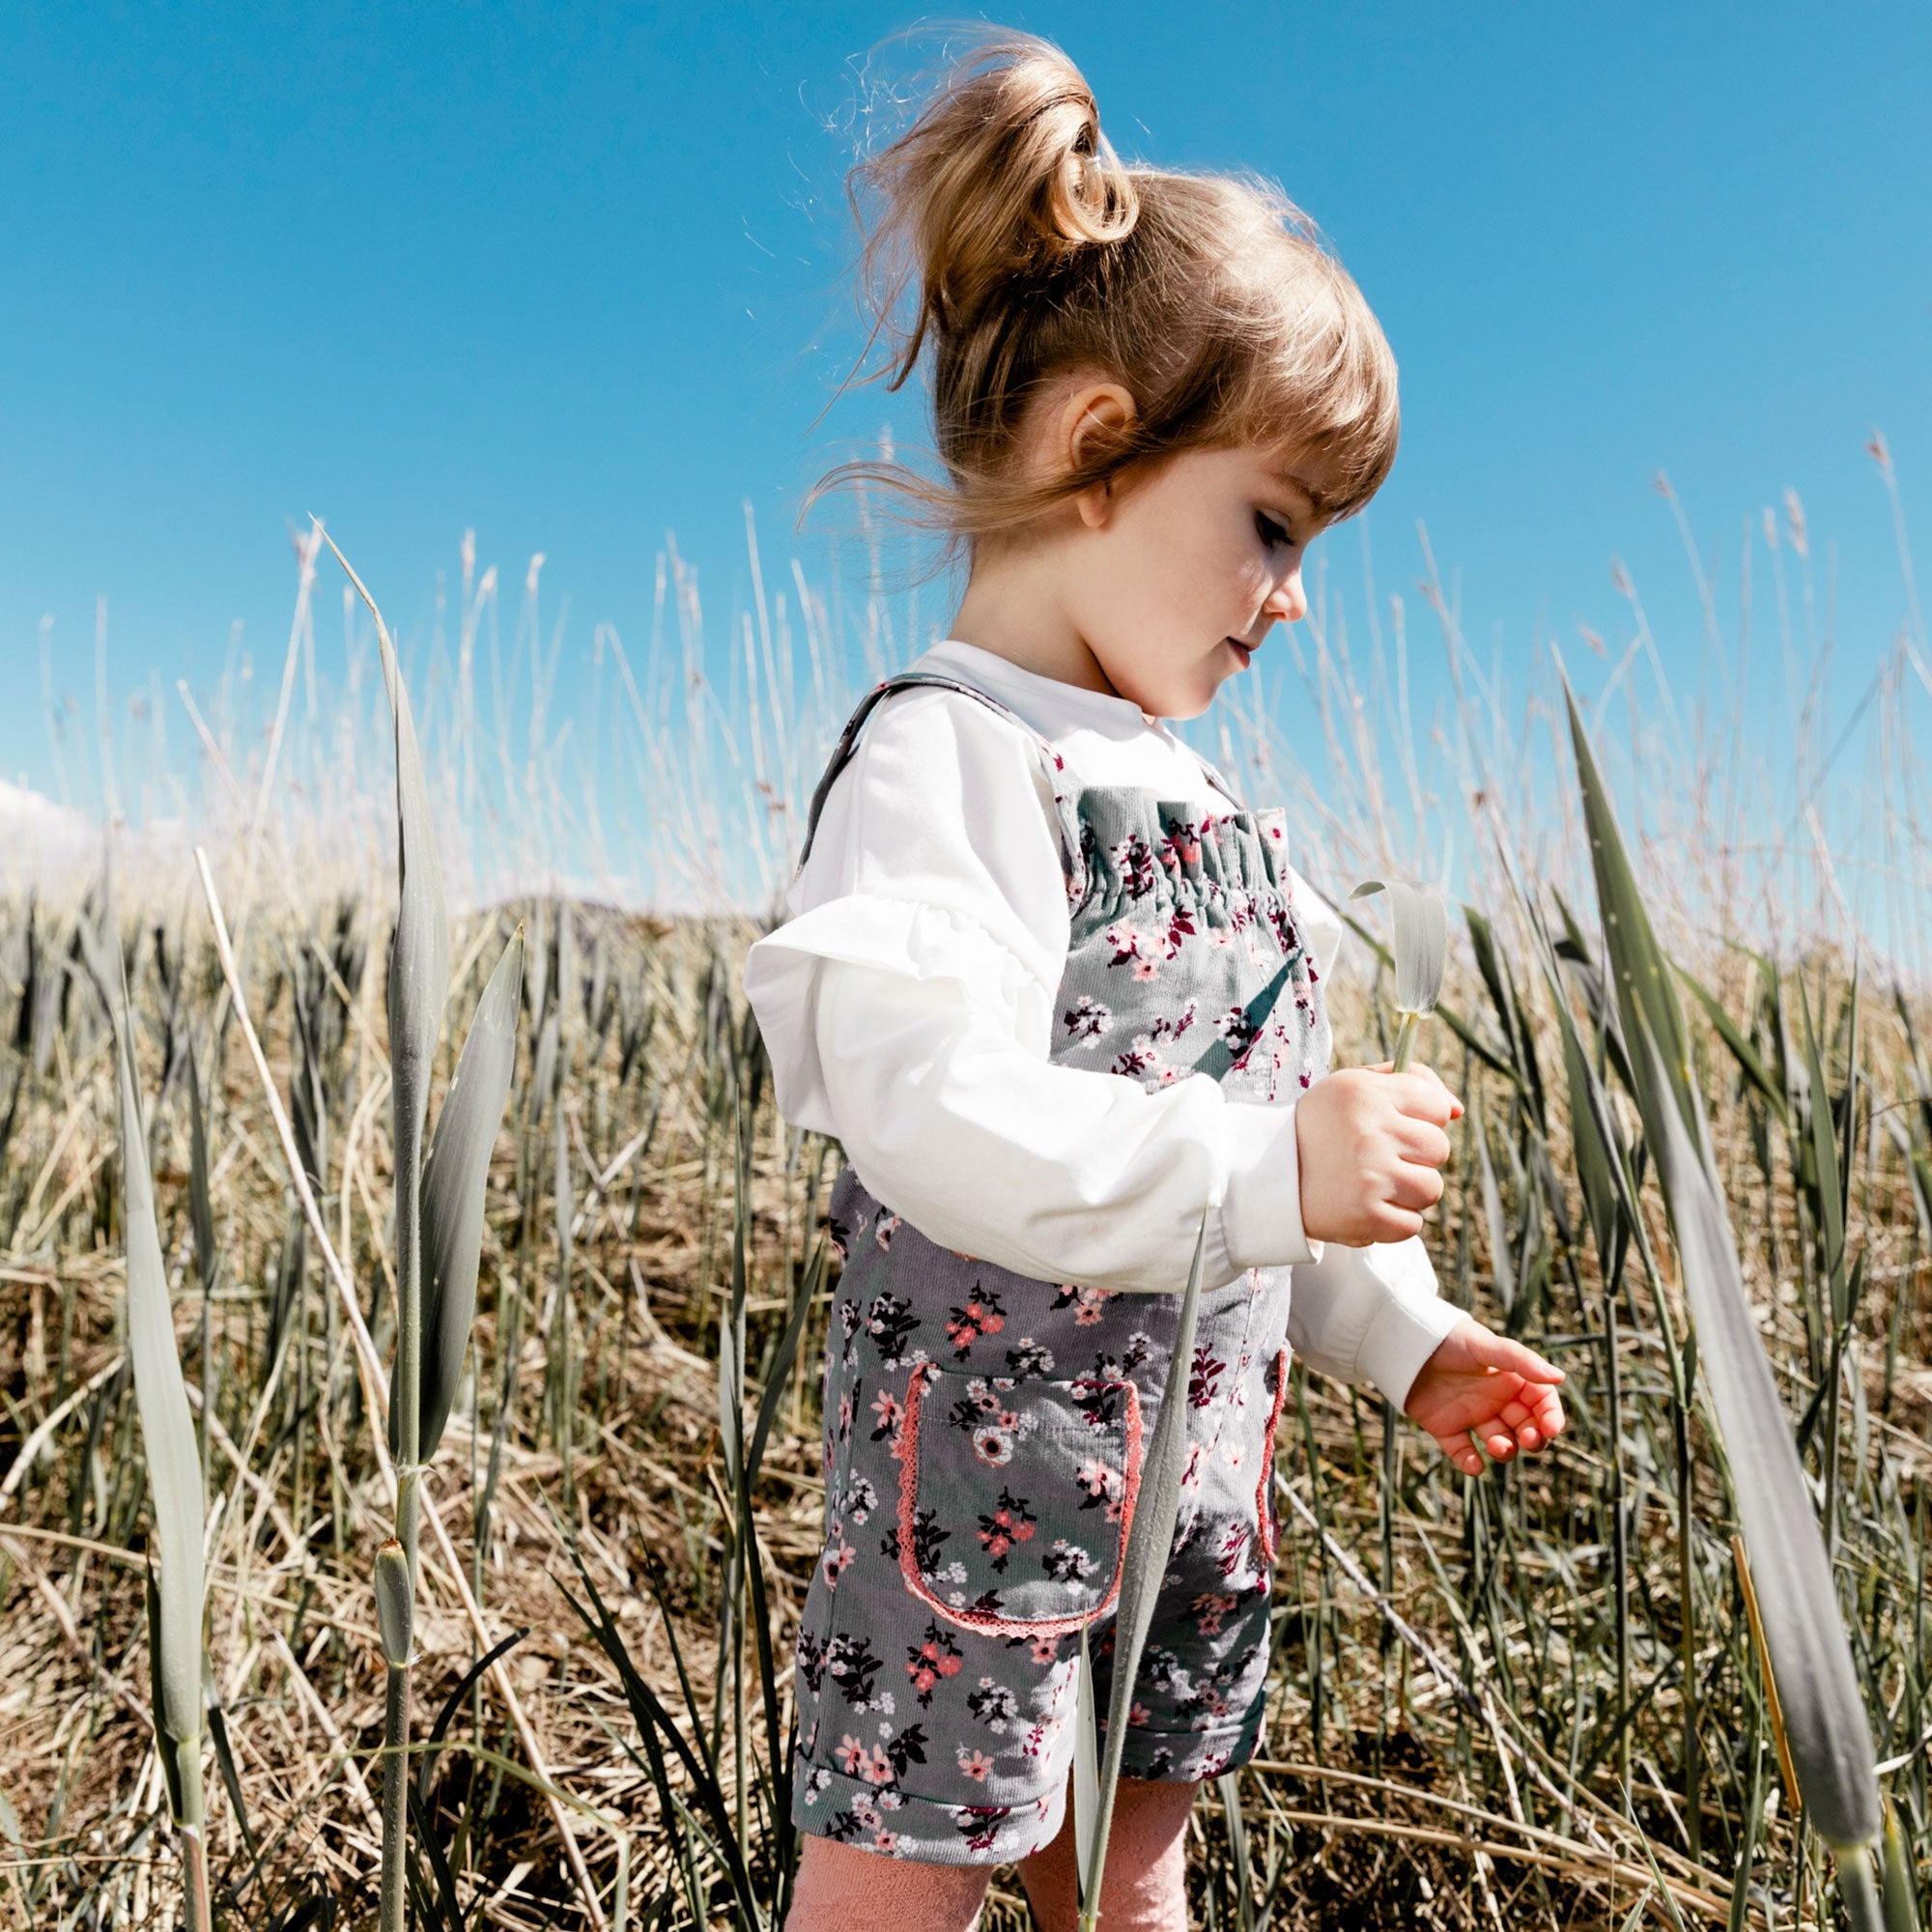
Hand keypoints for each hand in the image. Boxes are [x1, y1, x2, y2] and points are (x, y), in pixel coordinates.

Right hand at [1295, 1060, 1463, 1244]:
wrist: (1266, 1176)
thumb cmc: (1320, 1127)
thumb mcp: (1355, 1086)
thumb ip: (1411, 1081)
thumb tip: (1457, 1109)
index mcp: (1367, 1093)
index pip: (1436, 1107)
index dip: (1421, 1120)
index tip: (1393, 1128)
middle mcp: (1370, 1132)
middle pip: (1439, 1149)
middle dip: (1416, 1157)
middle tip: (1379, 1159)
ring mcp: (1370, 1176)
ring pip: (1431, 1189)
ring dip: (1408, 1192)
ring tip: (1373, 1185)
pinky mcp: (1367, 1216)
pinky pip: (1412, 1225)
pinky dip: (1392, 1222)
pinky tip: (1365, 1206)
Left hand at [1403, 1317, 1566, 1475]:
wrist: (1405, 1343)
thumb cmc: (1450, 1339)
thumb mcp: (1486, 1346)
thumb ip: (1520, 1361)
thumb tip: (1559, 1377)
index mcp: (1511, 1379)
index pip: (1542, 1403)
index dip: (1550, 1417)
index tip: (1550, 1428)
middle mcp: (1495, 1399)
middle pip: (1526, 1428)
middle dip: (1532, 1439)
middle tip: (1527, 1440)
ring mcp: (1472, 1415)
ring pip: (1499, 1443)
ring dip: (1504, 1450)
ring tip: (1497, 1445)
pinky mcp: (1446, 1428)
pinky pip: (1464, 1452)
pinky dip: (1470, 1463)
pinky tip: (1473, 1464)